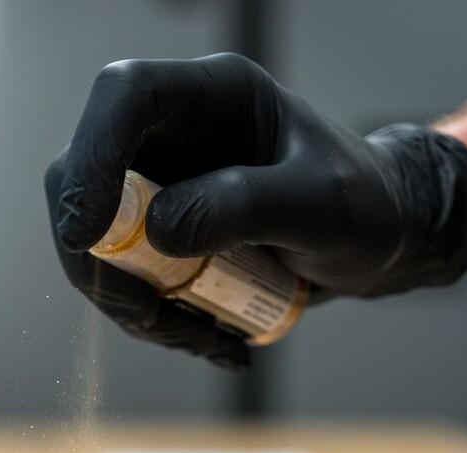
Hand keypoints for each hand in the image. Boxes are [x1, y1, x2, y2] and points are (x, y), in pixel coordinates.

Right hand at [45, 53, 466, 368]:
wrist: (380, 243)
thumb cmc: (366, 207)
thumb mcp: (322, 206)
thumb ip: (248, 207)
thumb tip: (161, 231)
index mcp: (212, 96)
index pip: (125, 97)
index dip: (90, 158)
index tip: (85, 236)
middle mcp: (172, 133)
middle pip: (85, 179)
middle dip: (104, 261)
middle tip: (149, 316)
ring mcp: (159, 184)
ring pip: (98, 243)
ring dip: (133, 306)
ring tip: (206, 341)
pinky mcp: (158, 234)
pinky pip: (125, 278)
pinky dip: (156, 321)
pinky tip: (214, 342)